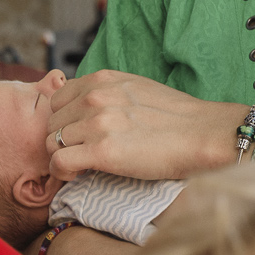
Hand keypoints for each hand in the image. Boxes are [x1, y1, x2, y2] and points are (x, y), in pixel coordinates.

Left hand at [46, 69, 241, 180]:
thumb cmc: (175, 117)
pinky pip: (58, 163)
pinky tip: (79, 175)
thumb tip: (84, 107)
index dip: (64, 120)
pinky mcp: (101, 152)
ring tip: (83, 165)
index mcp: (101, 79)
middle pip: (51, 124)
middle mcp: (94, 97)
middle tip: (81, 154)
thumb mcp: (134, 89)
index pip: (57, 99)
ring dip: (63, 157)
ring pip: (51, 144)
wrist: (203, 134)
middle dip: (63, 140)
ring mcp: (96, 124)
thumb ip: (106, 93)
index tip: (78, 134)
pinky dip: (63, 173)